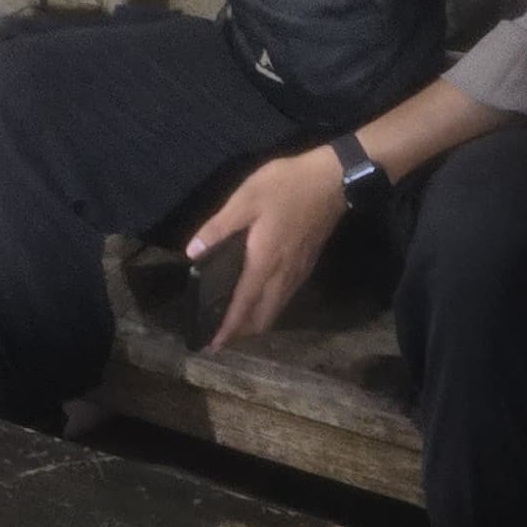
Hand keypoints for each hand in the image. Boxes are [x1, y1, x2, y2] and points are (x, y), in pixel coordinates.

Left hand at [192, 149, 349, 348]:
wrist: (333, 180)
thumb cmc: (287, 187)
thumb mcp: (246, 199)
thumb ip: (218, 228)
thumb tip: (193, 253)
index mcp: (264, 262)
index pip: (243, 305)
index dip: (228, 328)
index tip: (213, 346)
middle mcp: (283, 275)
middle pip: (263, 317)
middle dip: (243, 331)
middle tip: (222, 334)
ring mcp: (298, 271)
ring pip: (276, 309)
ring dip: (257, 321)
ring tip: (237, 320)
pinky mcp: (307, 264)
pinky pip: (285, 297)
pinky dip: (270, 306)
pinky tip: (260, 296)